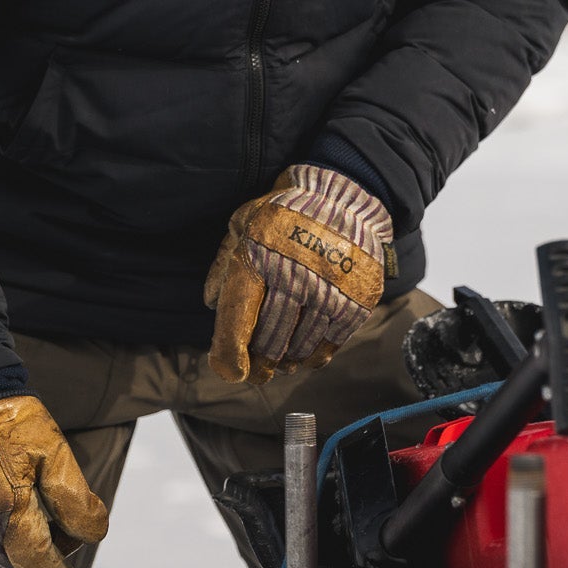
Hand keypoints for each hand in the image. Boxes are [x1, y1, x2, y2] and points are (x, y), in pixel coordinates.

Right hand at [0, 395, 109, 567]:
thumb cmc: (12, 425)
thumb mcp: (53, 451)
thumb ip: (73, 497)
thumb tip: (93, 536)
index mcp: (8, 511)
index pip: (40, 563)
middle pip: (27, 557)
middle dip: (50, 541)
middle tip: (54, 499)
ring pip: (6, 553)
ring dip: (25, 536)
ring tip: (27, 491)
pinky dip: (4, 531)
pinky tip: (8, 497)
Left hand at [204, 163, 391, 382]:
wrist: (345, 194)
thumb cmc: (287, 212)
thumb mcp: (246, 223)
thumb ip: (225, 262)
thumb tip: (210, 302)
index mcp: (259, 255)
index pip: (239, 316)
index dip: (231, 352)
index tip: (232, 371)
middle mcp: (295, 273)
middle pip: (271, 337)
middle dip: (260, 362)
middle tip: (258, 373)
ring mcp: (330, 287)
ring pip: (302, 343)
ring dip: (289, 360)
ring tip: (283, 364)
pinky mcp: (357, 296)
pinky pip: (334, 339)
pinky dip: (318, 354)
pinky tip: (309, 357)